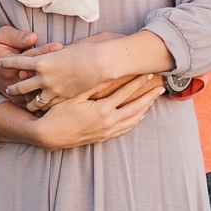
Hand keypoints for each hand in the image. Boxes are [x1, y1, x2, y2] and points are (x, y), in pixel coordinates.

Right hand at [0, 26, 61, 104]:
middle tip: (67, 63)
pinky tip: (60, 98)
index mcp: (8, 65)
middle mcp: (12, 80)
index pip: (31, 58)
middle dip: (52, 69)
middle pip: (36, 76)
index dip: (46, 51)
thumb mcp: (2, 35)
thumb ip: (17, 37)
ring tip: (67, 82)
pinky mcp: (15, 98)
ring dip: (51, 87)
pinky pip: (31, 103)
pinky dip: (45, 101)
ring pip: (35, 92)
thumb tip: (33, 38)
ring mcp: (13, 91)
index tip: (60, 46)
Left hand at [3, 32, 121, 108]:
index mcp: (41, 61)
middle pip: (20, 85)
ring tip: (24, 103)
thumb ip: (55, 53)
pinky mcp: (62, 98)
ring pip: (32, 100)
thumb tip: (54, 52)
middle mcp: (43, 77)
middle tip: (7, 89)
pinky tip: (41, 109)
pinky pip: (48, 105)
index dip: (6, 62)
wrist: (100, 63)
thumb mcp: (65, 48)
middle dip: (13, 87)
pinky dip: (43, 107)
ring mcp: (52, 90)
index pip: (17, 62)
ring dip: (27, 101)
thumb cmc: (86, 49)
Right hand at [32, 75, 165, 149]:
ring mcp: (107, 131)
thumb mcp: (74, 95)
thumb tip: (109, 73)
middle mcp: (108, 122)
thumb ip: (93, 85)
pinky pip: (125, 129)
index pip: (126, 92)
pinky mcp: (103, 137)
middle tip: (161, 86)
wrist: (49, 135)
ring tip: (153, 98)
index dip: (138, 82)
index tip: (149, 72)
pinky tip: (139, 115)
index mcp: (102, 110)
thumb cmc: (58, 112)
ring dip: (145, 108)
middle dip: (149, 96)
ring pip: (133, 119)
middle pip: (136, 107)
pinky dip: (135, 120)